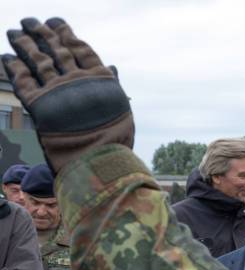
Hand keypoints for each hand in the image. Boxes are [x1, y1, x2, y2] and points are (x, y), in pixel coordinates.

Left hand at [1, 18, 133, 172]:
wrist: (97, 161)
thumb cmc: (114, 140)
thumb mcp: (120, 110)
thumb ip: (111, 85)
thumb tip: (111, 66)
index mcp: (99, 79)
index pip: (80, 49)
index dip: (67, 34)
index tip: (56, 22)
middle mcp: (77, 80)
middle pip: (55, 50)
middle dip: (42, 33)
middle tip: (30, 22)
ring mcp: (57, 91)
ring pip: (37, 60)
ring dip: (24, 44)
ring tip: (15, 32)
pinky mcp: (39, 105)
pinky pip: (23, 80)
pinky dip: (14, 67)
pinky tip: (7, 57)